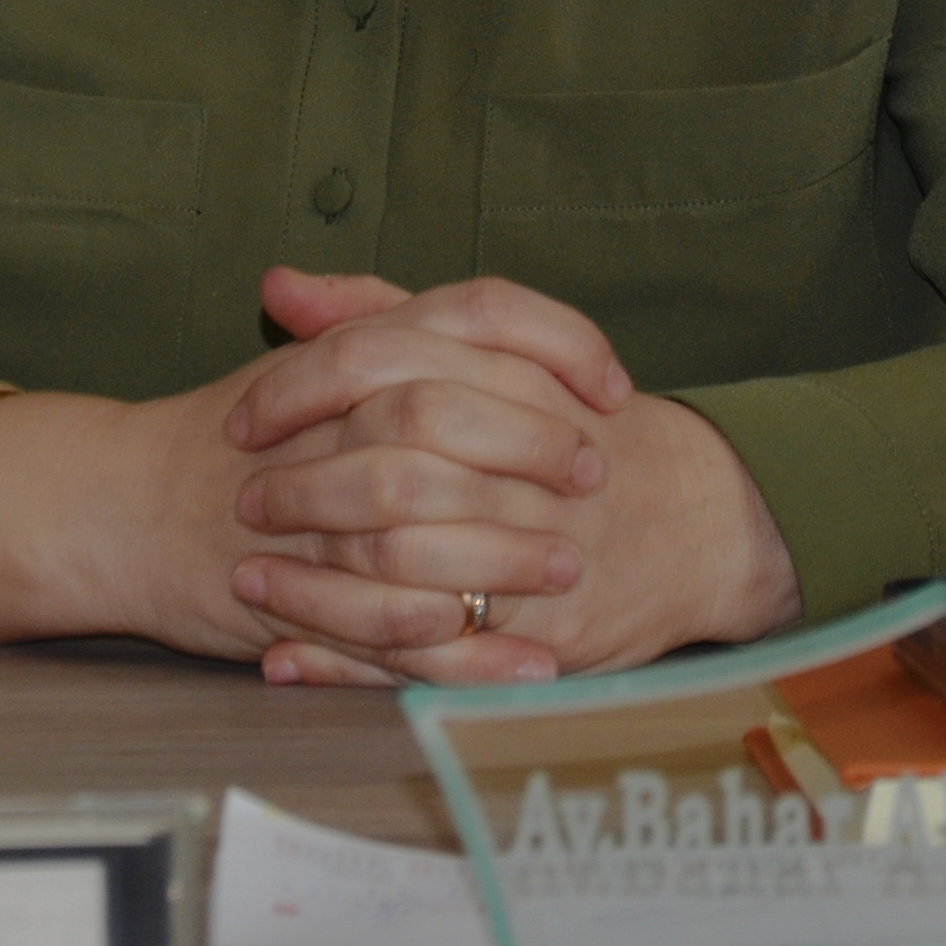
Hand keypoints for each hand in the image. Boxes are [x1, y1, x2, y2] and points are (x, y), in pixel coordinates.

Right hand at [0, 331, 595, 667]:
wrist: (115, 504)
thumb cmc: (228, 433)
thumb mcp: (313, 363)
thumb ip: (394, 327)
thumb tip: (502, 326)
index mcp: (349, 353)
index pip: (471, 316)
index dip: (554, 344)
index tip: (609, 383)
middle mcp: (329, 421)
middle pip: (451, 417)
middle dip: (536, 449)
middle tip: (594, 474)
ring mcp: (310, 512)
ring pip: (424, 529)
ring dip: (509, 555)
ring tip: (571, 572)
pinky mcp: (297, 596)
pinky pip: (392, 631)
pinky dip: (466, 653)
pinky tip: (529, 663)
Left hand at [224, 271, 801, 685]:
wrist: (700, 515)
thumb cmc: (573, 427)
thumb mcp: (491, 352)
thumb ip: (381, 315)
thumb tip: (277, 286)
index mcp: (511, 370)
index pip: (384, 360)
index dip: (299, 388)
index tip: (245, 419)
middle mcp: (526, 452)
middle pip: (392, 461)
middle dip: (303, 486)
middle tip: (246, 500)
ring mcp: (538, 544)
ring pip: (404, 563)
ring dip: (311, 579)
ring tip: (250, 577)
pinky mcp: (544, 630)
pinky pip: (433, 654)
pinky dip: (349, 660)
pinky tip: (285, 655)